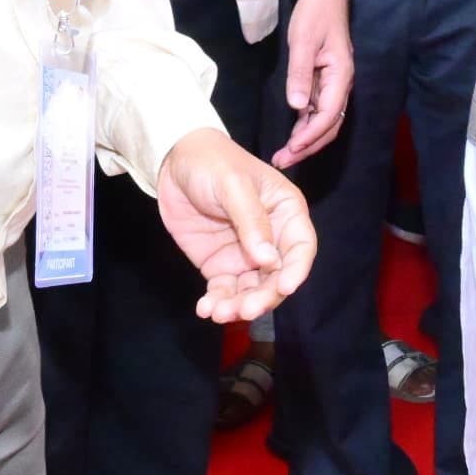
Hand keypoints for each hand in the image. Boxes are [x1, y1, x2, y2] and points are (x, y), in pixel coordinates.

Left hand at [155, 128, 317, 322]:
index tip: (284, 288)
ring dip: (239, 306)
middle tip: (245, 309)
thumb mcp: (233, 185)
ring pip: (252, 290)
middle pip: (277, 277)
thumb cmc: (213, 163)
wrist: (174, 162)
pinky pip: (225, 291)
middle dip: (264, 297)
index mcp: (287, 212)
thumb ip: (251, 221)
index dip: (296, 270)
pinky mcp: (221, 266)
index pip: (301, 247)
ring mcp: (246, 255)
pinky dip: (218, 303)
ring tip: (219, 312)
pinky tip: (206, 309)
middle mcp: (272, 239)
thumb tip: (268, 260)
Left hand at [269, 0, 353, 167]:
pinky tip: (291, 136)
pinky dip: (305, 127)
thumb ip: (300, 74)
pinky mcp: (325, 83)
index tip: (291, 149)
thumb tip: (297, 106)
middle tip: (283, 161)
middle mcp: (341, 85)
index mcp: (341, 75)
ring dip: (306, 140)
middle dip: (308, 146)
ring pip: (324, 122)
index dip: (310, 136)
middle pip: (329, 126)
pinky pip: (317, 111)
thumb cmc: (315, 14)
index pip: (328, 115)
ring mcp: (333, 85)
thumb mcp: (303, 40)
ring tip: (284, 155)